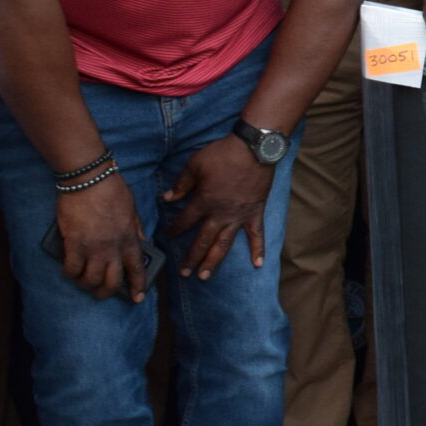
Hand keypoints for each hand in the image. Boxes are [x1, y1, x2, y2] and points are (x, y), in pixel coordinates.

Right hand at [53, 172, 152, 301]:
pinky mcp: (74, 243)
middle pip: (112, 281)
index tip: (137, 298)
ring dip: (86, 285)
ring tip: (82, 282)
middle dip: (106, 292)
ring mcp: (94, 247)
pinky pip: (72, 268)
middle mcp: (113, 247)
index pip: (136, 269)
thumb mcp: (132, 208)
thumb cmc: (111, 189)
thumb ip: (136, 227)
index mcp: (129, 238)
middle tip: (100, 293)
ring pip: (91, 279)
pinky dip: (69, 274)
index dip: (138, 286)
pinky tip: (67, 272)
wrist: (88, 179)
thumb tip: (141, 239)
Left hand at [162, 133, 275, 278]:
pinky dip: (258, 250)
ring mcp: (239, 217)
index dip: (174, 230)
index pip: (184, 221)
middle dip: (191, 257)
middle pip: (202, 241)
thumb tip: (167, 198)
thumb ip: (181, 184)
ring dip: (213, 261)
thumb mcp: (195, 165)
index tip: (167, 237)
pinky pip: (257, 235)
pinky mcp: (255, 214)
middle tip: (184, 273)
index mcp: (203, 202)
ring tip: (205, 276)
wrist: (253, 149)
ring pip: (224, 244)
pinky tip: (258, 265)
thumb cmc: (222, 155)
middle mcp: (220, 215)